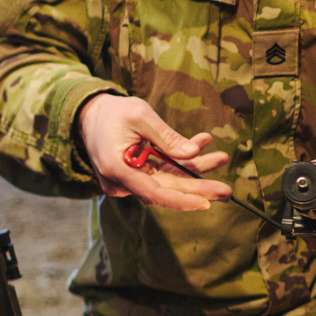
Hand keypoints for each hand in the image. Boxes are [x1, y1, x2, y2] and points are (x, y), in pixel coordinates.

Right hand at [77, 93, 230, 210]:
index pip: (153, 193)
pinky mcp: (134, 177)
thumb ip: (166, 137)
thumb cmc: (112, 112)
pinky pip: (161, 172)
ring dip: (194, 169)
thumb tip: (192, 154)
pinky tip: (202, 144)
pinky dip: (180, 161)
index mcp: (117, 170)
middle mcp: (121, 182)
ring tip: (221, 158)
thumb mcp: (141, 115)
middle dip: (198, 186)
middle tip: (227, 190)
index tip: (206, 202)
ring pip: (167, 180)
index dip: (182, 200)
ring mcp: (127, 181)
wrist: (89, 115)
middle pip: (166, 189)